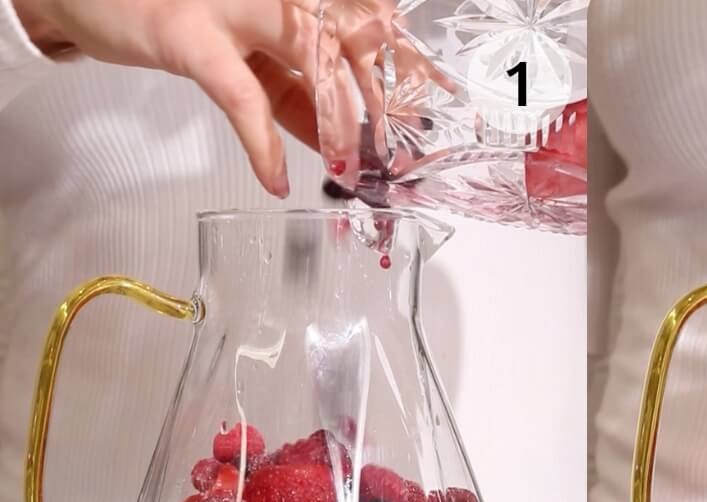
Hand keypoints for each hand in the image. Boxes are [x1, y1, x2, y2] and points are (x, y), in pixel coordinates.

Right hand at [13, 0, 447, 197]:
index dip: (403, 61)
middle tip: (415, 137)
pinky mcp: (185, 33)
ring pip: (309, 58)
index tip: (440, 96)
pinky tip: (276, 179)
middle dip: (390, 89)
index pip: (359, 22)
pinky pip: (238, 94)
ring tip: (359, 166)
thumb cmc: (166, 13)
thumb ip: (292, 87)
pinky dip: (262, 141)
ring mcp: (229, 4)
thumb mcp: (246, 51)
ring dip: (341, 119)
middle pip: (348, 36)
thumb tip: (342, 139)